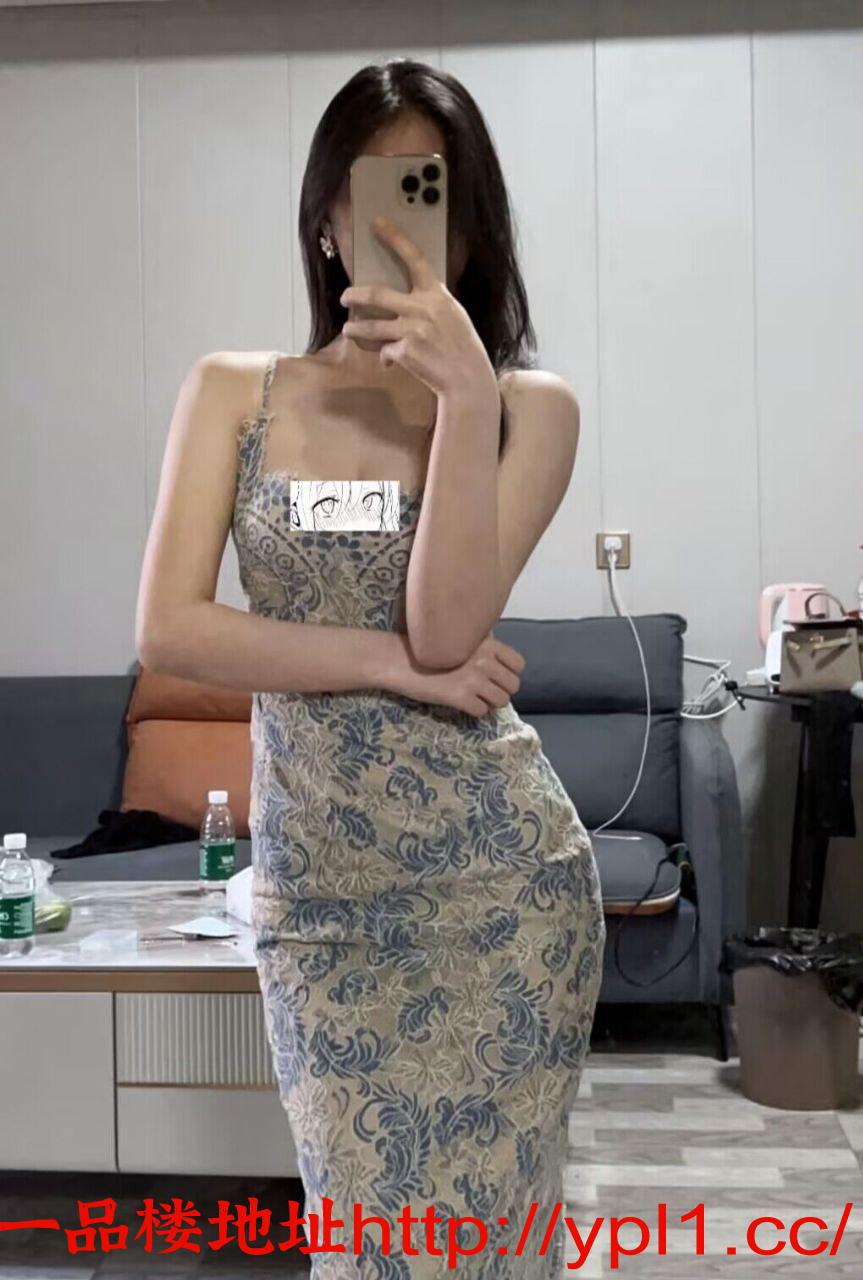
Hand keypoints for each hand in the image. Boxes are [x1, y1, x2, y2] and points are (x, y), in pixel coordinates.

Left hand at [339, 215, 498, 405]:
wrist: (468, 379)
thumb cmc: (461, 347)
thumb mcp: (452, 316)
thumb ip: (429, 304)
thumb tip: (401, 304)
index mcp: (437, 294)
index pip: (414, 258)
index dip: (395, 238)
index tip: (378, 223)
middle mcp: (423, 308)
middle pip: (376, 294)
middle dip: (354, 295)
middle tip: (345, 297)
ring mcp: (413, 330)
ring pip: (371, 326)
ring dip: (355, 329)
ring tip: (348, 330)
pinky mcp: (405, 352)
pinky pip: (384, 351)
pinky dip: (385, 358)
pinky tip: (390, 363)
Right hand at [396, 631, 525, 717]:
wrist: (400, 660)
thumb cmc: (428, 648)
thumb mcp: (460, 638)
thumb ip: (482, 647)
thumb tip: (500, 663)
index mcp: (487, 644)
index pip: (519, 665)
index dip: (510, 673)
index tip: (496, 676)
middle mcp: (484, 661)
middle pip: (513, 686)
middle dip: (500, 690)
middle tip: (484, 689)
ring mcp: (473, 680)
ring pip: (501, 701)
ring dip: (489, 702)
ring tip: (474, 696)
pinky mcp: (460, 697)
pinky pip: (481, 711)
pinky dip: (474, 710)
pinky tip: (461, 702)